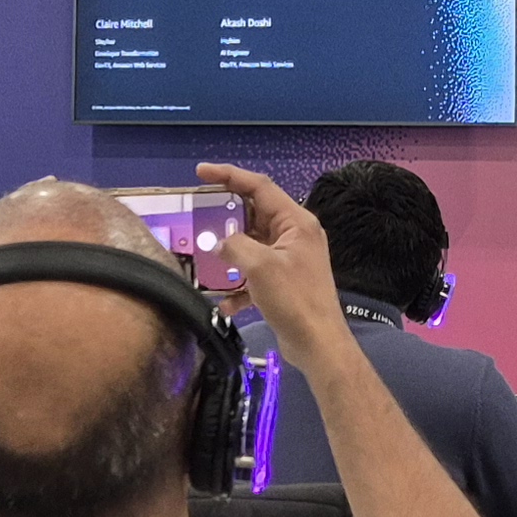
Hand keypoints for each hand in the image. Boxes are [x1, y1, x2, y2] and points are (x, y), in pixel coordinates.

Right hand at [197, 163, 338, 341]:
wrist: (318, 344)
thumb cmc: (295, 300)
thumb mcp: (260, 266)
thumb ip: (234, 246)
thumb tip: (220, 245)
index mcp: (295, 222)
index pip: (259, 187)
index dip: (229, 175)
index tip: (202, 172)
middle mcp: (294, 235)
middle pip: (253, 215)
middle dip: (225, 220)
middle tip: (198, 220)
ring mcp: (290, 259)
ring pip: (251, 246)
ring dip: (229, 255)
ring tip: (206, 261)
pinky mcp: (284, 282)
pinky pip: (254, 273)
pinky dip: (238, 284)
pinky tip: (225, 302)